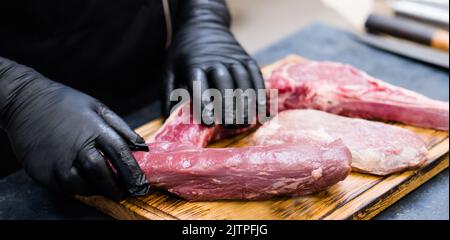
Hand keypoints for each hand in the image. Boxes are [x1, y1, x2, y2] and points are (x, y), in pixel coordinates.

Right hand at [0, 57, 149, 198]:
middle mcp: (75, 147)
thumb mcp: (97, 107)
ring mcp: (57, 162)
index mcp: (93, 129)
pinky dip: (78, 189)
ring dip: (98, 190)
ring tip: (106, 188)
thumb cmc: (65, 103)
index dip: (133, 173)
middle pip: (102, 175)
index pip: (120, 155)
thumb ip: (121, 128)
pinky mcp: (42, 172)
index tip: (141, 184)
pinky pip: (65, 188)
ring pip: (83, 186)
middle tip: (126, 193)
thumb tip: (141, 147)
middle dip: (117, 188)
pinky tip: (85, 182)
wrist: (25, 102)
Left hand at [162, 0, 264, 126]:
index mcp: (193, 64)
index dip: (203, 104)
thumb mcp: (169, 69)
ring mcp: (233, 58)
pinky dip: (259, 93)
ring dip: (245, 102)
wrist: (203, 24)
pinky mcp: (246, 58)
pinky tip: (259, 109)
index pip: (199, 85)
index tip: (207, 122)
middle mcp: (215, 60)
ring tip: (244, 122)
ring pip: (243, 80)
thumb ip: (168, 93)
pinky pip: (255, 76)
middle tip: (228, 124)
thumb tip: (169, 118)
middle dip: (227, 105)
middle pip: (224, 83)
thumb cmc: (184, 54)